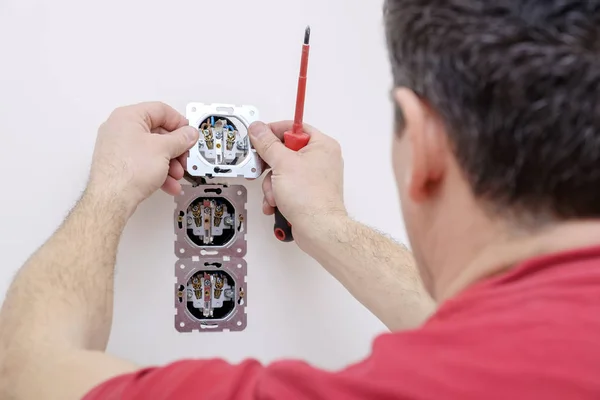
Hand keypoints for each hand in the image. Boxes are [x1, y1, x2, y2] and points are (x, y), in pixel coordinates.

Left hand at [87, 102, 198, 213]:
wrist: (111, 199)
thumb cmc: (128, 171)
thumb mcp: (164, 149)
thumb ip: (181, 139)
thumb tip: (189, 133)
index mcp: (128, 117)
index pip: (160, 110)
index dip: (179, 122)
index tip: (189, 134)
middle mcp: (120, 129)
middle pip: (158, 133)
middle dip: (175, 149)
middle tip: (185, 157)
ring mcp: (118, 148)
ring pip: (152, 151)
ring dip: (169, 164)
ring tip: (176, 175)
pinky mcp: (119, 164)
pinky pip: (144, 163)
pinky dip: (158, 172)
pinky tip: (168, 184)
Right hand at [248, 121, 346, 245]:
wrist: (319, 230)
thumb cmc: (310, 198)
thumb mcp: (282, 164)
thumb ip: (268, 144)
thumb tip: (258, 129)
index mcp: (322, 145)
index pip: (294, 128)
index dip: (274, 132)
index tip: (259, 138)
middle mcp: (322, 160)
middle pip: (285, 152)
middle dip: (271, 167)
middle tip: (263, 169)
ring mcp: (315, 178)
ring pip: (283, 172)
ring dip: (272, 185)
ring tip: (275, 195)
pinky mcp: (309, 193)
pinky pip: (287, 187)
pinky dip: (278, 196)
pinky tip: (276, 204)